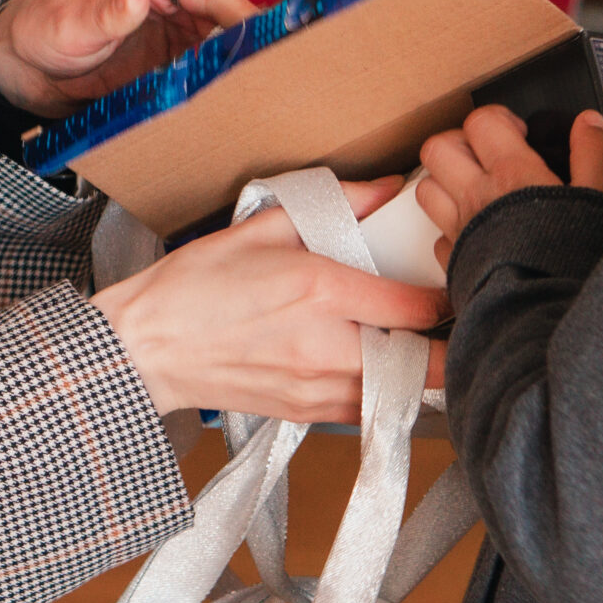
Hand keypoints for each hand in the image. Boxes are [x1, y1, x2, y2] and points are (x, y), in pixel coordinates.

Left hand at [0, 0, 254, 116]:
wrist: (24, 60)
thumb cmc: (39, 30)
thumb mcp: (66, 27)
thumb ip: (104, 14)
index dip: (239, 12)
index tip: (263, 39)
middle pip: (226, 11)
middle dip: (250, 40)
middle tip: (272, 76)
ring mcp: (176, 17)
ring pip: (224, 36)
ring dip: (239, 61)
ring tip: (261, 93)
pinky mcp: (175, 46)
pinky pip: (209, 58)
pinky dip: (221, 75)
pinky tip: (234, 99)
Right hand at [94, 177, 446, 421]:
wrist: (146, 349)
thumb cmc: (194, 287)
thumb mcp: (261, 226)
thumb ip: (334, 205)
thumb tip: (385, 190)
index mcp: (319, 290)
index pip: (416, 304)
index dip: (448, 296)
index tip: (454, 284)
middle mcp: (327, 346)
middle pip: (424, 363)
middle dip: (449, 345)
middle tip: (455, 324)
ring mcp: (318, 387)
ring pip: (404, 394)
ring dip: (421, 372)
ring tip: (423, 345)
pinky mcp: (306, 412)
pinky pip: (370, 409)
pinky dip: (386, 391)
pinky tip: (380, 367)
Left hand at [416, 106, 602, 270]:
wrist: (543, 318)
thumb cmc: (569, 263)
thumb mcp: (596, 201)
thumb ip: (592, 156)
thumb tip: (589, 125)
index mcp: (511, 175)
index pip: (482, 122)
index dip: (498, 120)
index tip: (517, 133)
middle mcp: (477, 198)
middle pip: (438, 148)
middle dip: (459, 144)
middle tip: (484, 155)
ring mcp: (459, 230)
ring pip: (426, 188)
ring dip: (445, 182)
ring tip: (473, 188)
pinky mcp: (453, 262)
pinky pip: (437, 234)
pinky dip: (449, 228)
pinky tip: (475, 233)